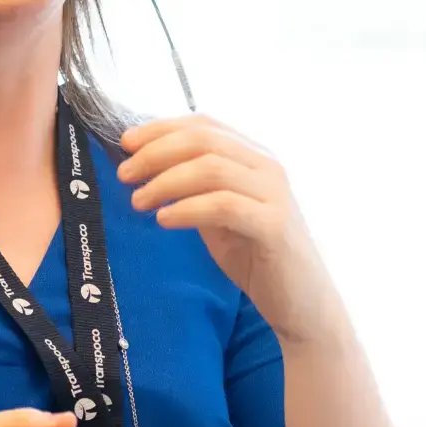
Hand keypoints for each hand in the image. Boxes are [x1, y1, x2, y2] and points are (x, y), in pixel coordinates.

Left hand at [118, 113, 336, 345]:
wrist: (301, 302)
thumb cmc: (254, 254)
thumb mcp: (217, 212)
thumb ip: (193, 186)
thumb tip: (143, 166)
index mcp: (253, 156)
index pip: (204, 124)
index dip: (161, 128)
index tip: (126, 142)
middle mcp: (267, 166)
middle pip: (204, 140)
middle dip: (156, 153)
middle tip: (125, 174)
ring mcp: (274, 193)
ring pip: (212, 168)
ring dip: (166, 181)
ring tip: (138, 200)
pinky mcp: (274, 225)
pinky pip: (223, 206)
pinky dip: (188, 208)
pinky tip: (164, 220)